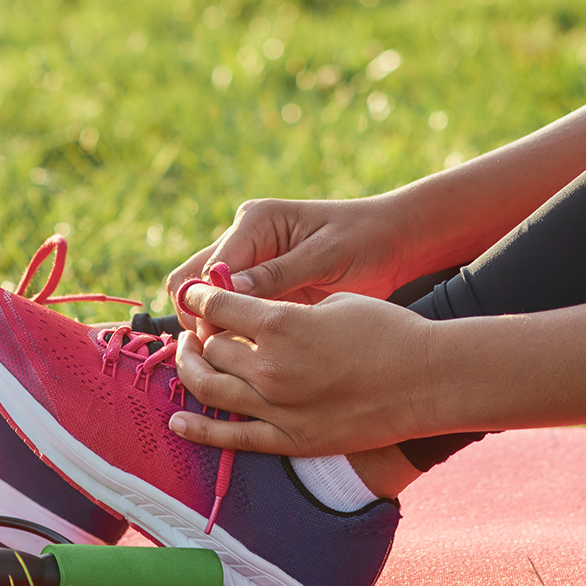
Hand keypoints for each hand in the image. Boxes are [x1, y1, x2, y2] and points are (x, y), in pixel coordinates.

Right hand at [165, 196, 415, 334]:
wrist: (394, 242)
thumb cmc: (365, 241)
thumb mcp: (326, 256)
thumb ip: (279, 272)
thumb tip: (229, 290)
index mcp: (255, 222)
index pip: (207, 268)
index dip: (207, 305)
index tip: (226, 338)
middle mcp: (243, 240)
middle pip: (192, 283)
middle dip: (201, 320)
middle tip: (226, 356)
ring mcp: (250, 265)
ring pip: (207, 302)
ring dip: (215, 331)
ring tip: (240, 363)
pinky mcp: (261, 289)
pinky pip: (233, 314)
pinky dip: (233, 335)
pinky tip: (250, 359)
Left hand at [167, 283, 445, 456]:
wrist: (427, 380)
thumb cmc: (387, 331)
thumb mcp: (331, 302)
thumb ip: (285, 307)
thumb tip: (249, 313)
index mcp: (281, 325)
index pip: (218, 306)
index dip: (202, 297)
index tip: (199, 294)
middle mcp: (270, 368)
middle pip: (211, 346)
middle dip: (200, 331)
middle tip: (201, 326)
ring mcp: (278, 408)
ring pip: (211, 387)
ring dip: (191, 369)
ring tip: (188, 358)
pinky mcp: (290, 439)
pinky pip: (231, 436)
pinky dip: (199, 428)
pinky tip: (178, 420)